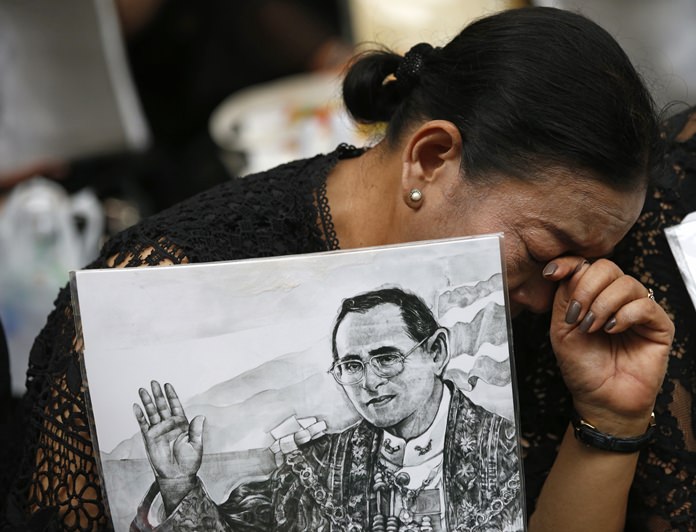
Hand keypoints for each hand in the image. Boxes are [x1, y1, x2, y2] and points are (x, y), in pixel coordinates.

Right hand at [133, 381, 204, 479]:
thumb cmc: (189, 461)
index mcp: (182, 424)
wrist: (177, 476)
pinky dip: (139, 416)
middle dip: (158, 394)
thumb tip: (201, 416)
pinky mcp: (150, 439)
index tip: (167, 385)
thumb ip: (196, 430)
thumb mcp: (196, 445)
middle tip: (153, 382)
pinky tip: (136, 406)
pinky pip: (143, 425)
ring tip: (142, 390)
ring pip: (152, 413)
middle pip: (162, 406)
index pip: (175, 405)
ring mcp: (159, 431)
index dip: (171, 395)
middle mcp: (169, 425)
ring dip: (147, 402)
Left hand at [544, 257, 673, 434]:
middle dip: (586, 287)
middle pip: (606, 268)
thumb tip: (570, 270)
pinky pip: (645, 305)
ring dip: (603, 304)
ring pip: (626, 283)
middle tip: (577, 314)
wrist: (600, 399)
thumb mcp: (561, 329)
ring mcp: (639, 310)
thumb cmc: (582, 367)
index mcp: (592, 296)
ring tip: (592, 327)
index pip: (585, 265)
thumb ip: (565, 298)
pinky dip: (624, 315)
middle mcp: (616, 299)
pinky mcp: (659, 326)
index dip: (569, 263)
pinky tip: (611, 330)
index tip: (552, 272)